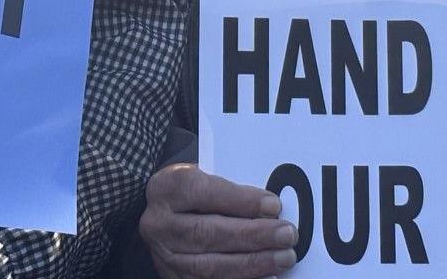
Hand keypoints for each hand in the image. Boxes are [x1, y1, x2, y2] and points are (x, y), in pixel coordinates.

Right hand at [139, 163, 297, 278]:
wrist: (163, 217)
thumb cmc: (193, 194)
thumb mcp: (204, 177)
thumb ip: (231, 190)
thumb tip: (271, 210)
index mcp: (166, 189)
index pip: (204, 193)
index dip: (240, 201)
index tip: (273, 206)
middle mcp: (159, 225)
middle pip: (207, 232)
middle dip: (253, 235)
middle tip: (286, 234)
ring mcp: (165, 257)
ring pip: (209, 265)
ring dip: (252, 263)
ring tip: (283, 257)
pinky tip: (267, 277)